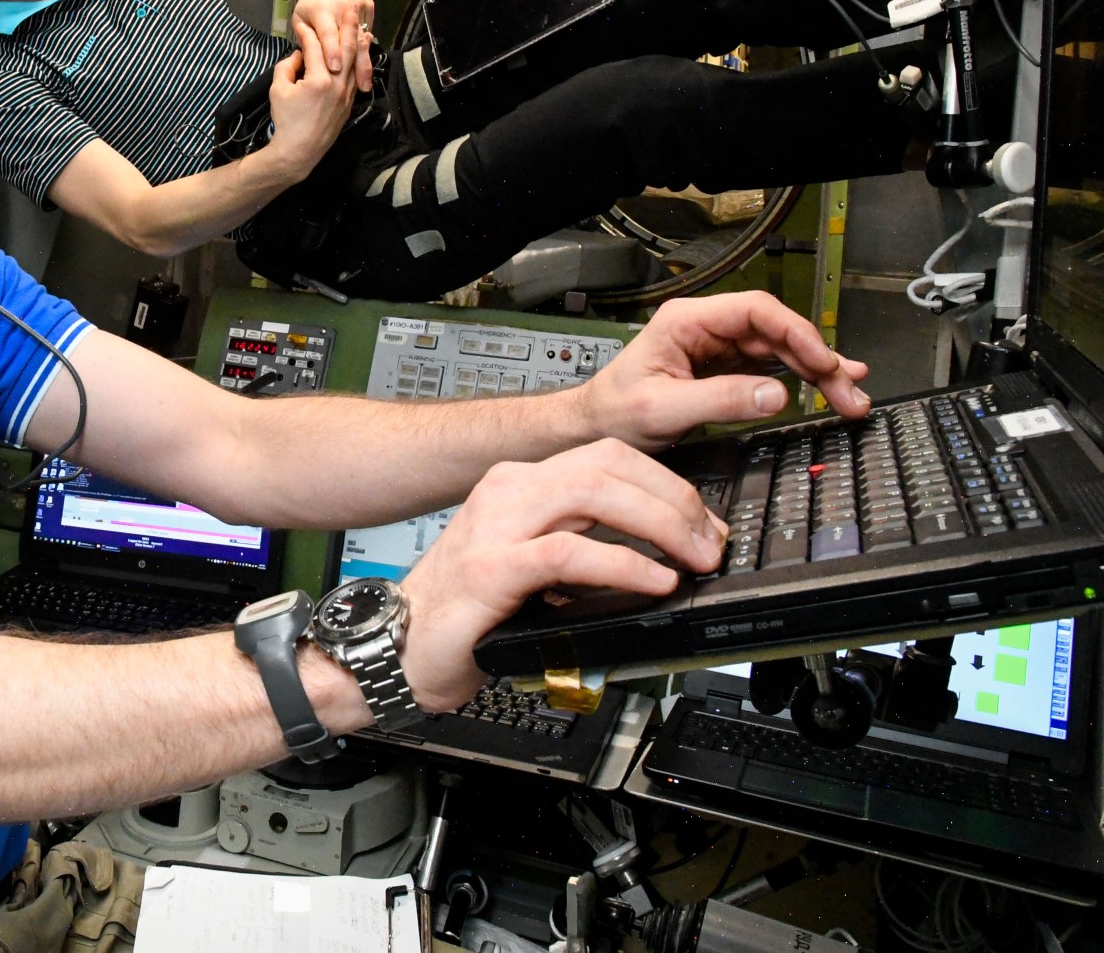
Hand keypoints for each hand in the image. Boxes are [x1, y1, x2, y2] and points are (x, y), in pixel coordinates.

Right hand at [259, 32, 357, 180]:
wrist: (300, 151)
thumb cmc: (286, 121)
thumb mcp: (278, 90)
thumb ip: (287, 66)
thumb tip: (299, 56)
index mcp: (318, 79)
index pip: (315, 47)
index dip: (306, 34)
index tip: (301, 25)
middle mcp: (338, 84)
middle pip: (345, 48)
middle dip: (348, 26)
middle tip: (351, 7)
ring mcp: (347, 93)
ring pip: (355, 61)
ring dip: (358, 40)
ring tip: (361, 23)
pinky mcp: (349, 102)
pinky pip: (356, 75)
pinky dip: (358, 60)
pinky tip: (359, 51)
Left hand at [290, 0, 375, 92]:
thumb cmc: (310, 2)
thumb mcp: (299, 17)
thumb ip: (304, 37)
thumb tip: (306, 62)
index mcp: (322, 10)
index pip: (327, 33)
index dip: (331, 50)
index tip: (334, 68)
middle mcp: (342, 8)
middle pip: (350, 40)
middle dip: (355, 64)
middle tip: (357, 87)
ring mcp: (359, 7)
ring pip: (363, 40)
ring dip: (365, 64)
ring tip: (364, 85)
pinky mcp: (369, 8)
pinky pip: (368, 35)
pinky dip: (367, 54)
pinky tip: (366, 73)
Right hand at [397, 439, 725, 712]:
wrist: (395, 646)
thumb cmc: (463, 614)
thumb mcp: (530, 565)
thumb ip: (578, 547)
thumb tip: (656, 553)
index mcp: (519, 485)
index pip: (608, 457)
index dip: (668, 485)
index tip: (702, 525)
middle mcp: (508, 492)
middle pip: (609, 463)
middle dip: (675, 499)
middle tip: (708, 544)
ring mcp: (496, 526)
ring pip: (594, 492)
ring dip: (660, 523)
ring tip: (692, 559)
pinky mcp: (490, 569)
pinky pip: (569, 552)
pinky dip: (623, 564)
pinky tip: (653, 581)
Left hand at [580, 290, 871, 450]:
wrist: (593, 429)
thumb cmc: (613, 412)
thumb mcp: (664, 409)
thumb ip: (720, 400)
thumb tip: (775, 395)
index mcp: (687, 321)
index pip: (756, 311)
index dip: (796, 333)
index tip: (822, 361)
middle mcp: (706, 328)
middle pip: (776, 331)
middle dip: (817, 358)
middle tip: (847, 389)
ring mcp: (717, 348)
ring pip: (780, 350)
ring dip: (817, 371)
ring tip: (849, 395)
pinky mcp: (724, 370)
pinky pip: (771, 369)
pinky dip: (801, 381)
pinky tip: (827, 388)